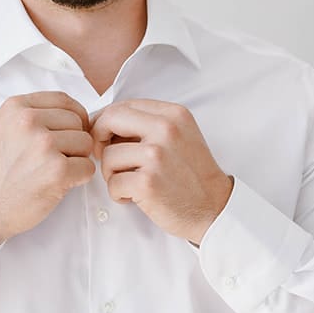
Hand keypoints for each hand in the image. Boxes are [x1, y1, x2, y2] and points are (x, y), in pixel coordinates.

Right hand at [0, 92, 94, 246]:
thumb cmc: (1, 171)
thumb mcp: (9, 128)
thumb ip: (39, 115)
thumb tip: (82, 116)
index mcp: (16, 106)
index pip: (63, 99)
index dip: (72, 117)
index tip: (63, 134)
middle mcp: (28, 121)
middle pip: (78, 121)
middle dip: (73, 141)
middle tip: (50, 159)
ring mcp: (43, 144)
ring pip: (86, 143)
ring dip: (77, 159)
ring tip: (51, 170)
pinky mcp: (56, 170)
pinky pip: (88, 167)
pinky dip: (79, 178)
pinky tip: (57, 183)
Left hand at [89, 99, 233, 244]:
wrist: (214, 207)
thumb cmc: (192, 174)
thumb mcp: (179, 135)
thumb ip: (148, 124)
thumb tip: (104, 121)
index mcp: (173, 114)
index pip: (124, 105)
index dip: (106, 121)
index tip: (104, 137)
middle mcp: (166, 130)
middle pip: (110, 120)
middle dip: (99, 139)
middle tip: (104, 157)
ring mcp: (157, 156)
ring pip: (108, 156)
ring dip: (112, 174)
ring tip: (130, 183)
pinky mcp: (148, 183)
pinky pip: (113, 183)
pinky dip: (118, 194)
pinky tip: (134, 197)